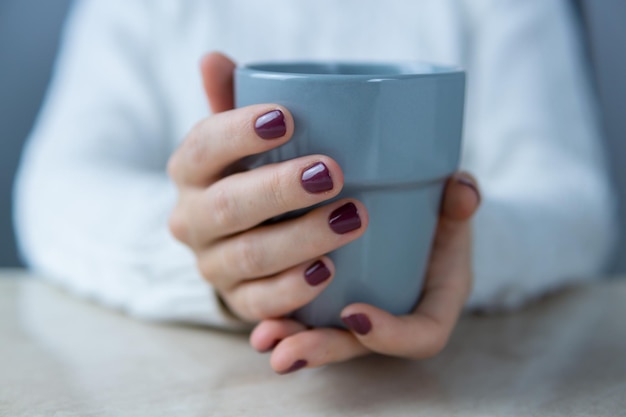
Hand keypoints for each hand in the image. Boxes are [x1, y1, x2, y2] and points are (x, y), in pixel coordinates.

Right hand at [167, 53, 368, 321]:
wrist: (241, 240)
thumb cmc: (250, 176)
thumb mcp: (240, 142)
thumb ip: (231, 103)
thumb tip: (212, 59)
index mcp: (190, 172)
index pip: (202, 147)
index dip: (238, 132)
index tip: (286, 118)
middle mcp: (191, 220)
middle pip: (226, 207)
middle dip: (279, 189)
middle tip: (332, 172)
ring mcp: (212, 265)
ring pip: (249, 256)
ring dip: (302, 237)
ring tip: (353, 218)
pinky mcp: (237, 300)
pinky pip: (260, 302)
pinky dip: (294, 288)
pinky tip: (329, 269)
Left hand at [250, 173, 479, 373]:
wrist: (425, 216)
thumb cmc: (441, 217)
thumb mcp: (455, 208)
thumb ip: (460, 201)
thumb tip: (462, 191)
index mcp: (433, 301)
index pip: (422, 335)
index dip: (390, 335)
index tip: (355, 314)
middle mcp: (395, 315)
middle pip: (361, 344)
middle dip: (323, 348)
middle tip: (287, 351)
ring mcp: (363, 311)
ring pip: (329, 336)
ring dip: (293, 339)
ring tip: (263, 337)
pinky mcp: (334, 301)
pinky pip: (308, 316)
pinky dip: (282, 318)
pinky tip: (258, 322)